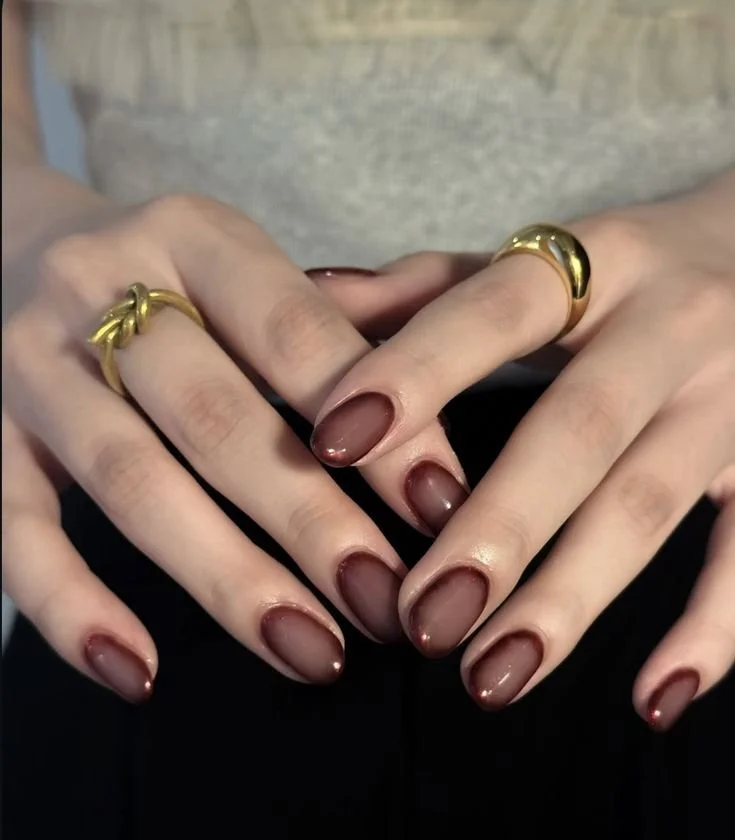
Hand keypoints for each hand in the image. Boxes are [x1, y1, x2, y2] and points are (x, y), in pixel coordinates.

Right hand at [2, 193, 468, 699]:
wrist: (20, 242)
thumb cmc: (168, 277)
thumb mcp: (244, 269)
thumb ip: (332, 333)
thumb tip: (431, 455)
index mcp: (193, 237)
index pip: (299, 336)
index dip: (376, 425)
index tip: (442, 508)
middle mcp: (102, 288)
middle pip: (218, 418)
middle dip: (313, 520)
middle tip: (389, 600)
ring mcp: (30, 363)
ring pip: (132, 482)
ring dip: (229, 578)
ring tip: (312, 649)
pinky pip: (16, 530)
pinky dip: (71, 608)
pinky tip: (139, 671)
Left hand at [310, 172, 734, 730]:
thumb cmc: (629, 265)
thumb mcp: (540, 257)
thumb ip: (426, 287)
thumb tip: (309, 293)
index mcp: (595, 261)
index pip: (492, 310)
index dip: (414, 371)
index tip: (331, 441)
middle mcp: (670, 324)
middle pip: (578, 429)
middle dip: (496, 527)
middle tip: (421, 616)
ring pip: (650, 504)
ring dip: (570, 598)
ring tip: (490, 676)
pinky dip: (712, 632)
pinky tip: (653, 700)